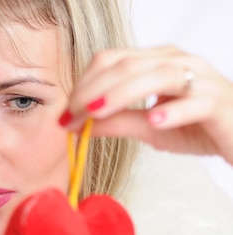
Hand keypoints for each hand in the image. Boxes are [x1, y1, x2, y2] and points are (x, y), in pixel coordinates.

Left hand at [60, 46, 232, 165]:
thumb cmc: (195, 126)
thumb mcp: (148, 125)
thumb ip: (115, 121)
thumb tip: (74, 124)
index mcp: (156, 61)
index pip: (111, 60)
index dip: (82, 85)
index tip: (64, 114)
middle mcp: (177, 62)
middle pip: (127, 66)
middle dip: (92, 92)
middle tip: (71, 118)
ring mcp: (201, 79)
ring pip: (157, 75)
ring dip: (121, 94)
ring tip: (97, 113)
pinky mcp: (219, 103)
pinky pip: (196, 101)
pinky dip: (174, 111)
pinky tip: (155, 120)